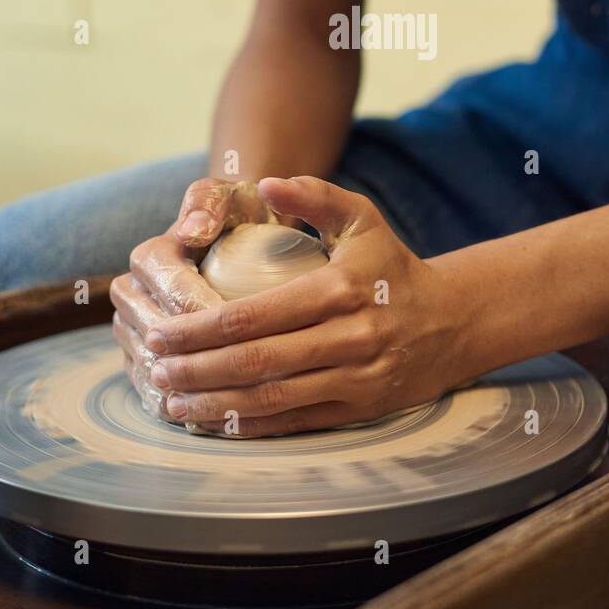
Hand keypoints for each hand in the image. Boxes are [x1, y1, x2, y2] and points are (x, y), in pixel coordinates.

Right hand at [110, 178, 283, 425]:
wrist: (234, 231)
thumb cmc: (238, 212)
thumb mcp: (229, 195)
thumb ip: (210, 202)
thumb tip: (192, 228)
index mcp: (149, 259)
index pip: (175, 296)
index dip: (211, 317)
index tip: (259, 330)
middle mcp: (131, 296)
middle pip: (158, 341)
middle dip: (201, 361)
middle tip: (254, 378)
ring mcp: (132, 332)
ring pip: (151, 372)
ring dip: (188, 391)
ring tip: (235, 403)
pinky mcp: (140, 360)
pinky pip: (154, 392)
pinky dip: (182, 407)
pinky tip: (219, 418)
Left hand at [139, 176, 478, 435]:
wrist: (453, 322)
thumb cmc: (392, 268)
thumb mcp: (362, 220)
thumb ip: (315, 196)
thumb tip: (266, 182)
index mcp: (339, 289)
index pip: (254, 316)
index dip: (200, 329)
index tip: (162, 332)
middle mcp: (348, 339)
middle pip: (254, 362)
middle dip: (196, 369)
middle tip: (155, 368)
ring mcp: (354, 380)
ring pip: (270, 399)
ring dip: (214, 405)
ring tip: (171, 401)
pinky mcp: (357, 410)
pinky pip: (293, 422)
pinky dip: (249, 426)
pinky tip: (214, 421)